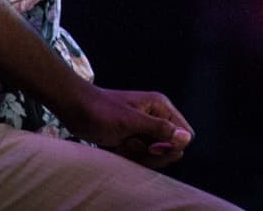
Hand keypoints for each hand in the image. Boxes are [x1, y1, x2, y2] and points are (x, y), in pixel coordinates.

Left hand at [71, 85, 194, 167]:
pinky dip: (131, 155)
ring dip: (139, 155)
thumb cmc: (102, 111)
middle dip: (153, 153)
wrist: (76, 110)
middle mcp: (157, 118)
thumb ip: (159, 129)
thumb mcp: (130, 121)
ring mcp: (145, 129)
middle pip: (171, 147)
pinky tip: (118, 146)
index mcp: (161, 107)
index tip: (150, 147)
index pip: (184, 133)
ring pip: (155, 154)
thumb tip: (186, 138)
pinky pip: (141, 155)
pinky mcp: (133, 138)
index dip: (171, 146)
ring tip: (122, 143)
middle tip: (131, 144)